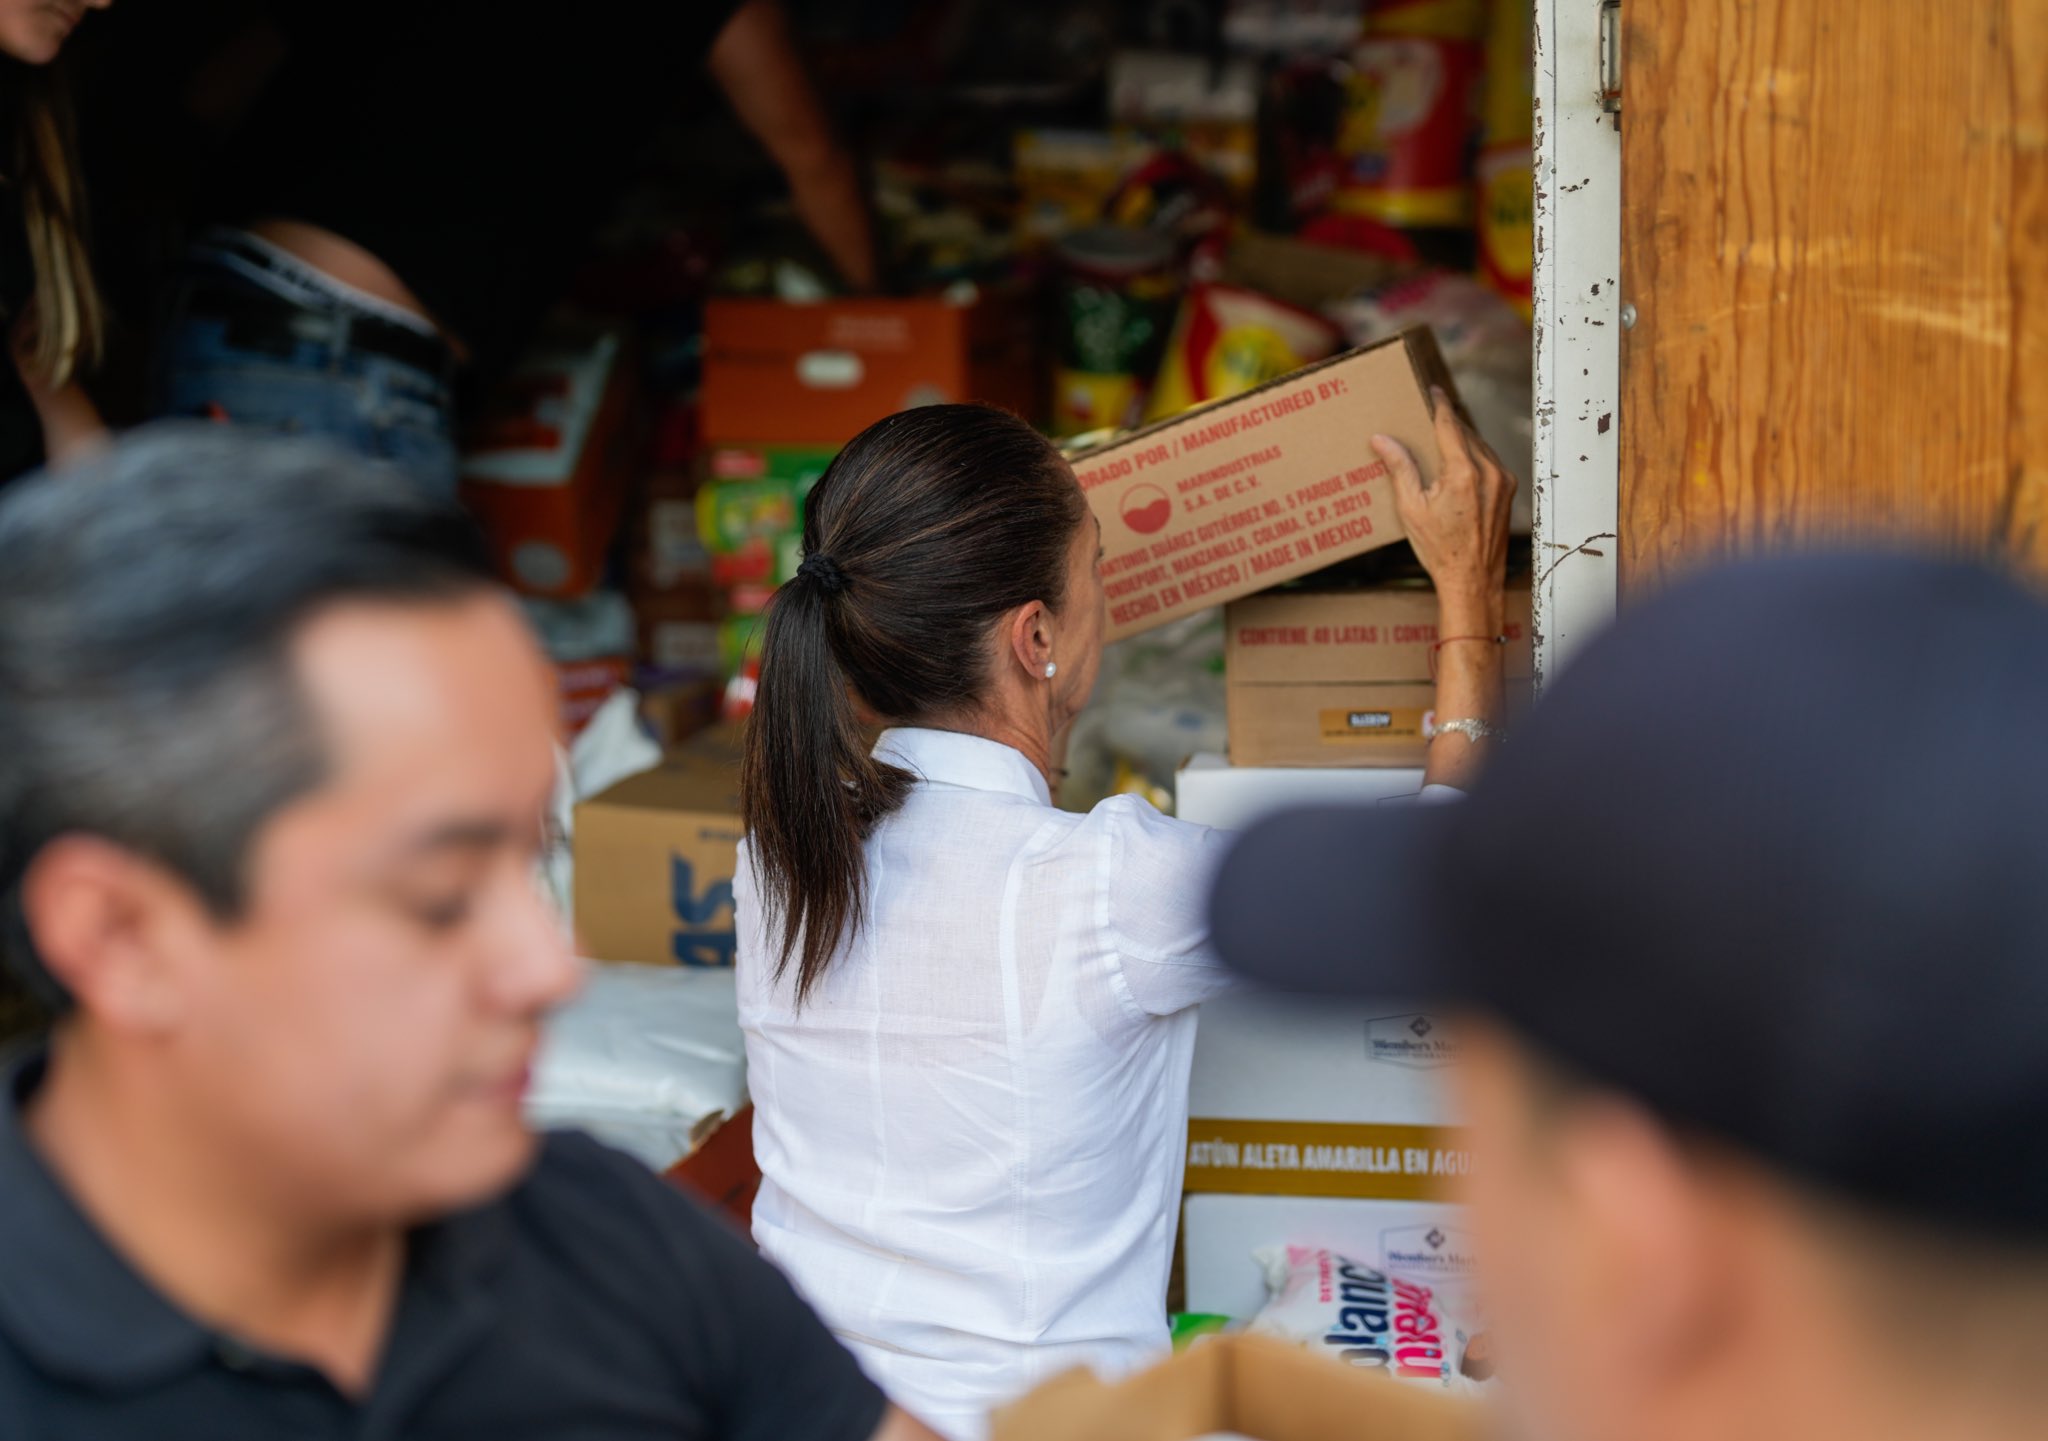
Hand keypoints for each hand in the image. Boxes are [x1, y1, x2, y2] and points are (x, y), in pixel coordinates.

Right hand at [1373, 388, 1514, 621]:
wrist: (1472, 579)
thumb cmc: (1440, 549)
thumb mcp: (1411, 509)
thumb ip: (1400, 469)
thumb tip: (1382, 440)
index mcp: (1463, 473)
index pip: (1450, 424)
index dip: (1439, 404)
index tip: (1433, 390)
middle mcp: (1489, 471)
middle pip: (1465, 432)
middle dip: (1447, 422)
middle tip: (1428, 413)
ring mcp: (1503, 480)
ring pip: (1479, 445)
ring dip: (1461, 439)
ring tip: (1440, 438)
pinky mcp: (1508, 490)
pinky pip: (1489, 461)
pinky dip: (1473, 456)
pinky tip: (1457, 463)